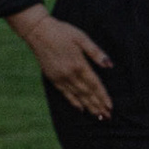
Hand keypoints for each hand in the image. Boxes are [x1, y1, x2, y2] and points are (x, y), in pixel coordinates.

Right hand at [7, 5, 113, 120]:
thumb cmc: (62, 32)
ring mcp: (60, 77)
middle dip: (98, 105)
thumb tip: (109, 65)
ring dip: (88, 107)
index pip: (95, 84)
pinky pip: (65, 93)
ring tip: (98, 116)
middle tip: (108, 117)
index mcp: (79, 64)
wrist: (37, 31)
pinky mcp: (52, 78)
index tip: (111, 107)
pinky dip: (73, 102)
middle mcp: (70, 74)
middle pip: (87, 93)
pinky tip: (80, 109)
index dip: (103, 96)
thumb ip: (96, 52)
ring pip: (77, 96)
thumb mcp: (82, 38)